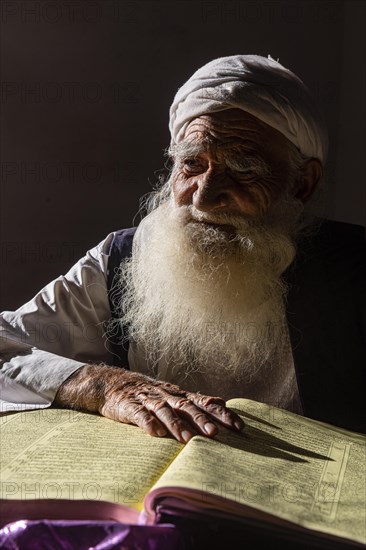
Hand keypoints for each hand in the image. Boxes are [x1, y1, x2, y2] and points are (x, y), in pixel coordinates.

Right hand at [54, 364, 243, 442]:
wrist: (112, 384)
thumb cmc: (148, 394)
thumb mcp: (173, 394)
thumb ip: (196, 400)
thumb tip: (222, 401)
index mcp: (179, 395)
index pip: (204, 402)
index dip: (221, 414)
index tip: (239, 427)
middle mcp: (167, 396)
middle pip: (186, 407)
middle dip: (201, 420)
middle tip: (215, 434)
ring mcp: (148, 401)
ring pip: (164, 412)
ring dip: (176, 425)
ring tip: (186, 439)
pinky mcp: (130, 407)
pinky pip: (140, 415)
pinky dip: (147, 423)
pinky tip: (154, 433)